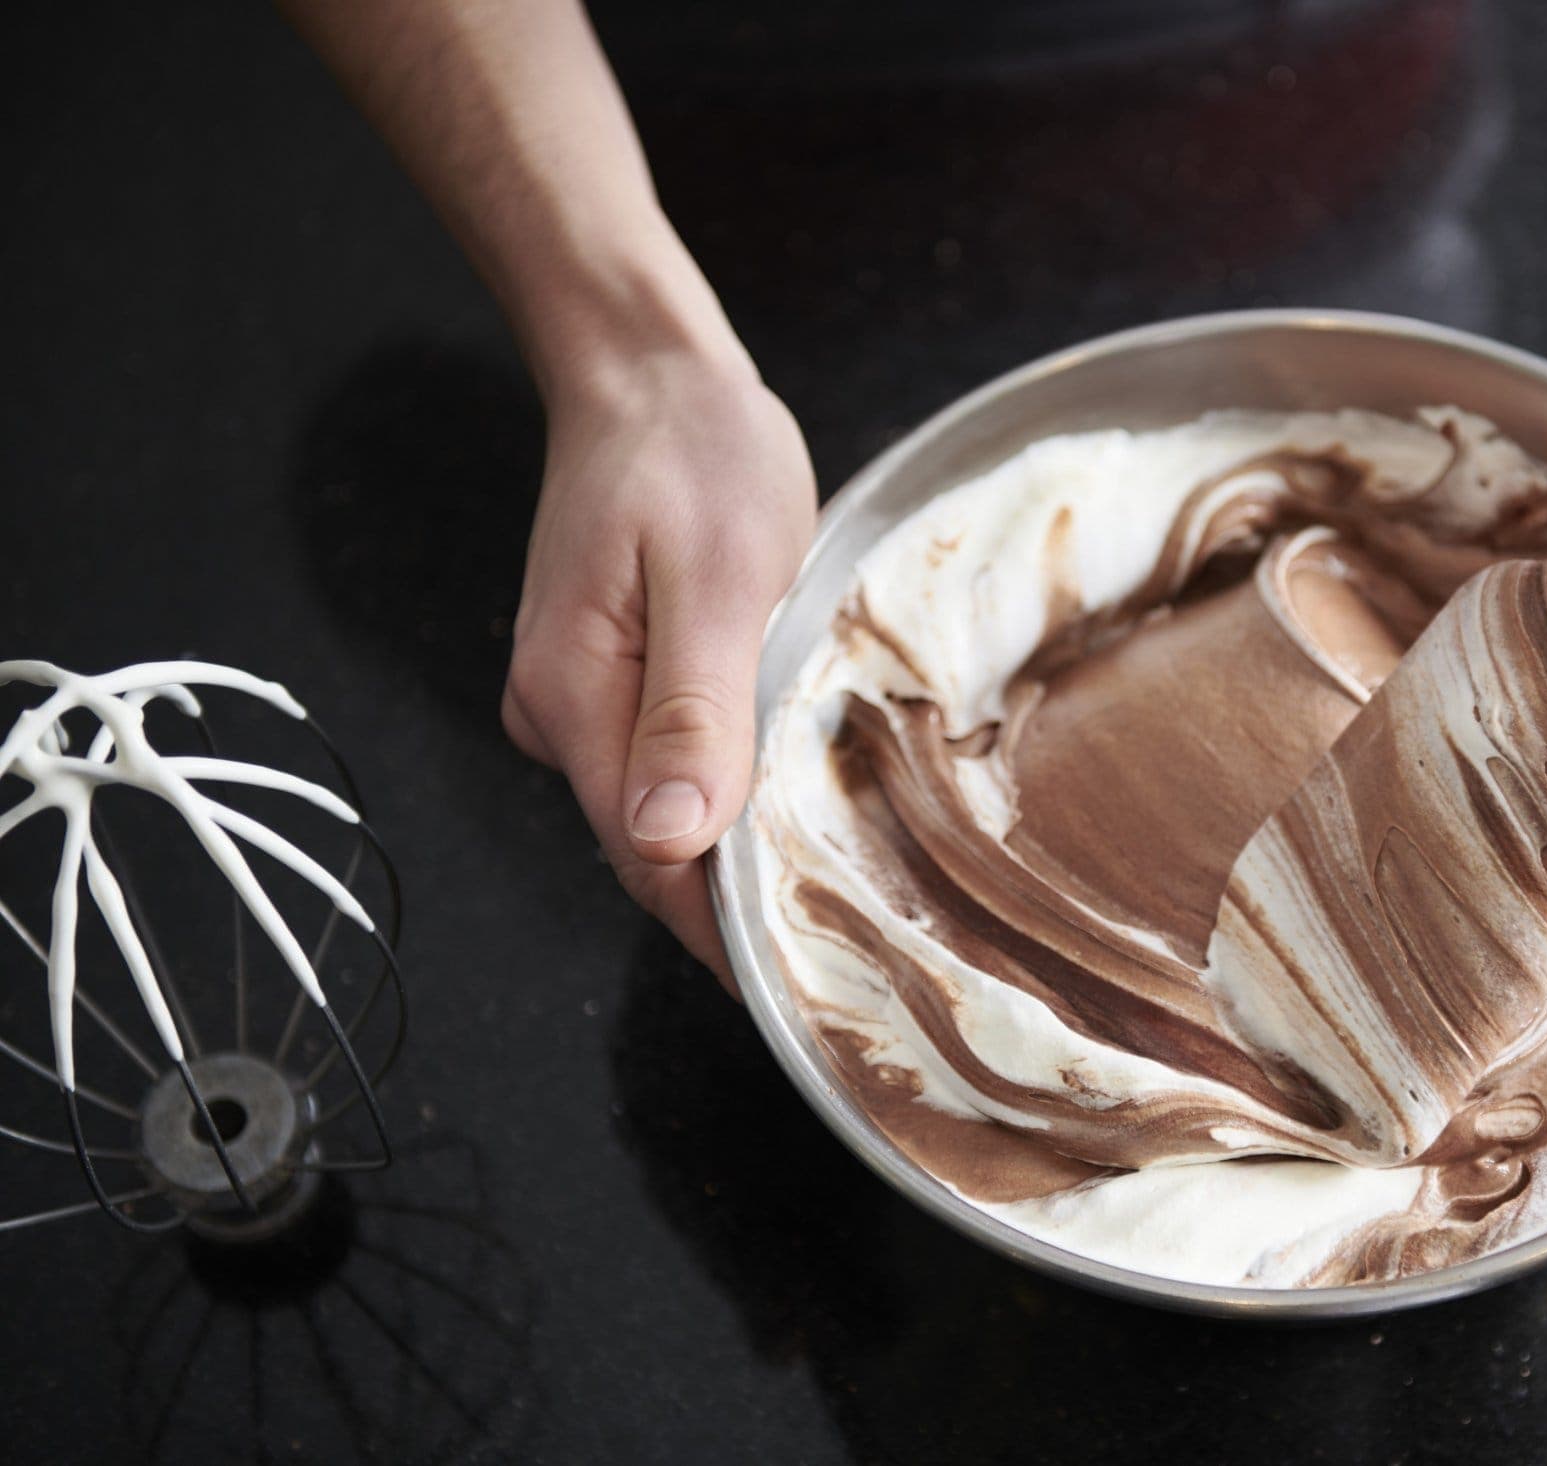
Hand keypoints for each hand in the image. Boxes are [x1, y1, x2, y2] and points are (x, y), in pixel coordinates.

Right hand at [501, 336, 815, 983]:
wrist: (646, 371)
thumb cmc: (690, 453)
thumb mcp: (717, 577)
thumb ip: (695, 711)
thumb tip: (672, 839)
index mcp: (575, 698)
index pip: (650, 862)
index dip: (727, 927)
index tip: (812, 973)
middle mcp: (557, 714)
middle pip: (654, 848)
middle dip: (741, 894)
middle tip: (856, 934)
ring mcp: (576, 697)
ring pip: (664, 807)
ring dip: (739, 838)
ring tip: (838, 868)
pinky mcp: (605, 677)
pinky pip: (666, 758)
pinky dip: (727, 781)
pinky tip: (791, 784)